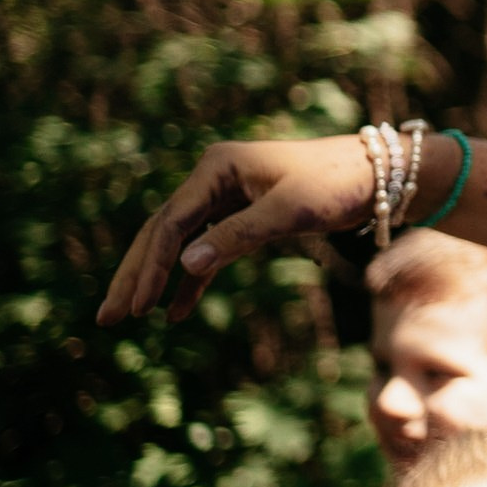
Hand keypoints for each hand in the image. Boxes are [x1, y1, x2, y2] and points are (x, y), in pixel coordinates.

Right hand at [98, 136, 376, 325]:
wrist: (378, 174)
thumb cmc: (336, 184)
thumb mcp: (289, 210)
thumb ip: (238, 236)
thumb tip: (184, 265)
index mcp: (217, 168)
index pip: (170, 223)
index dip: (149, 266)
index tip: (136, 306)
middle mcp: (214, 179)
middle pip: (161, 232)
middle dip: (135, 275)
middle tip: (107, 318)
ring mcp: (226, 198)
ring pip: (179, 243)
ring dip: (155, 279)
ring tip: (128, 316)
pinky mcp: (243, 216)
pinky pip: (207, 251)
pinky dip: (192, 280)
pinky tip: (175, 313)